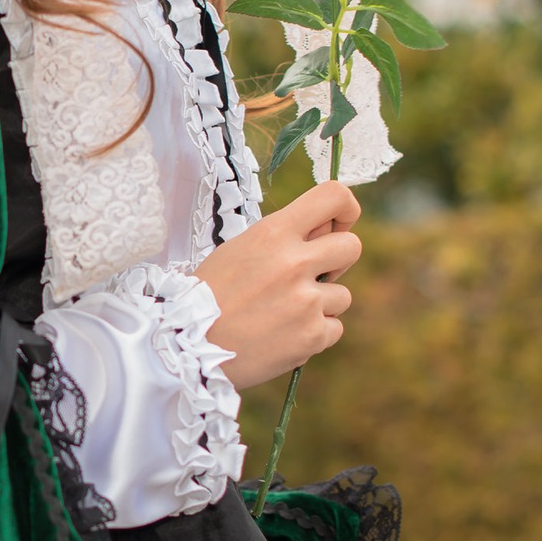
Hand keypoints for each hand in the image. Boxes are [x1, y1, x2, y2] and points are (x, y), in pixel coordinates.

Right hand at [195, 180, 361, 389]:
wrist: (189, 344)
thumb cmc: (212, 293)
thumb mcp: (241, 248)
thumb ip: (284, 238)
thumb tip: (325, 233)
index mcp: (275, 232)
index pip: (334, 196)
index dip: (344, 209)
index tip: (337, 224)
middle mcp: (295, 262)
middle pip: (352, 246)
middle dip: (337, 261)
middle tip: (310, 275)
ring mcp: (307, 301)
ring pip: (343, 295)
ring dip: (321, 304)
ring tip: (282, 313)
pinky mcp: (312, 336)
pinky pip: (334, 328)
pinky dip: (314, 333)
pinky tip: (283, 334)